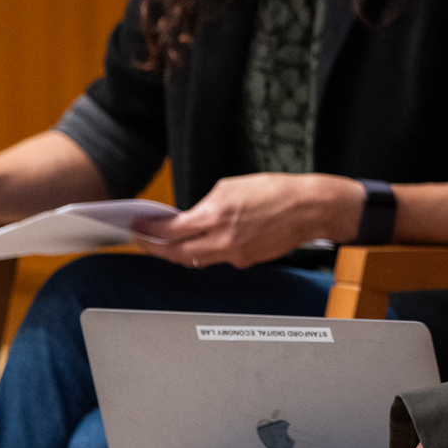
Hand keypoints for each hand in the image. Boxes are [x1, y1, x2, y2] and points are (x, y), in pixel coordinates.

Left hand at [132, 172, 362, 268]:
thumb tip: (188, 216)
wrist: (310, 208)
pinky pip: (218, 259)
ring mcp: (235, 255)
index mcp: (217, 215)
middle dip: (155, 248)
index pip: (170, 232)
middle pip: (176, 254)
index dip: (148, 232)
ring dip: (178, 252)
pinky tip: (203, 242)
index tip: (137, 227)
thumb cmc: (276, 191)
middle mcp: (223, 240)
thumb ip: (206, 204)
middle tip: (143, 240)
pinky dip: (205, 252)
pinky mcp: (247, 261)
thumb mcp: (233, 186)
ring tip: (167, 243)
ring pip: (195, 260)